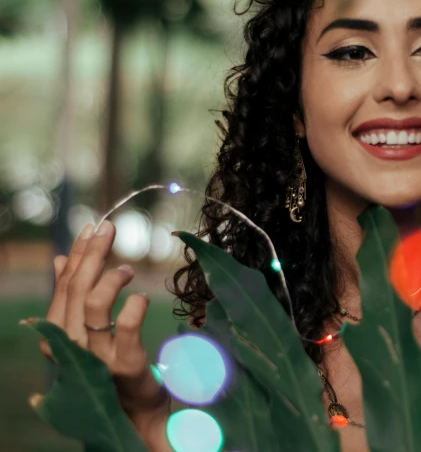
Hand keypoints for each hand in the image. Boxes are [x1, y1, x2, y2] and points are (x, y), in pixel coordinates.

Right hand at [40, 220, 170, 448]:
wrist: (133, 411)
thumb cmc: (111, 365)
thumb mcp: (89, 328)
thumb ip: (73, 296)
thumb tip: (58, 260)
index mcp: (59, 333)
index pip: (65, 285)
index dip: (78, 253)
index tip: (92, 227)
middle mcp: (71, 345)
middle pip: (77, 289)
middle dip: (92, 254)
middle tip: (108, 228)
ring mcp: (95, 356)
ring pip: (93, 304)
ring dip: (110, 278)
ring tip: (130, 269)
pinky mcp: (125, 365)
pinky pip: (124, 328)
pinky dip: (133, 306)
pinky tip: (142, 296)